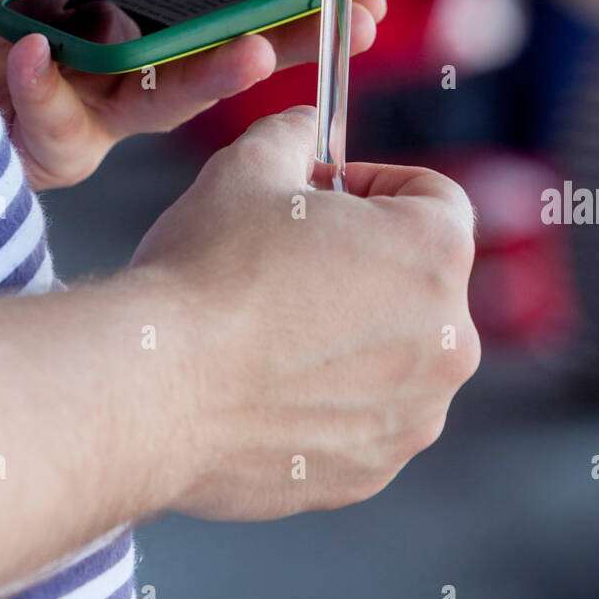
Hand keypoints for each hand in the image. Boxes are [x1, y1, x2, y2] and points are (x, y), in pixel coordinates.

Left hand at [0, 0, 385, 190]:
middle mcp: (123, 50)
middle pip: (223, 55)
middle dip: (295, 42)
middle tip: (352, 23)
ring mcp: (88, 104)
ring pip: (165, 107)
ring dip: (209, 79)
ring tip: (250, 52)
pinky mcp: (40, 146)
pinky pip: (67, 133)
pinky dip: (52, 95)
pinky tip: (31, 54)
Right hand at [133, 108, 479, 518]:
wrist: (151, 389)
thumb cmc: (205, 275)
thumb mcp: (250, 164)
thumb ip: (295, 134)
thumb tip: (305, 129)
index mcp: (435, 253)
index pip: (434, 196)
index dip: (373, 183)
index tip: (324, 196)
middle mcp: (447, 340)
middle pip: (416, 279)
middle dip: (360, 261)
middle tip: (286, 257)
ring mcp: (414, 414)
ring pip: (392, 352)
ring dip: (346, 331)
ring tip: (268, 324)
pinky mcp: (372, 469)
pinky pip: (363, 415)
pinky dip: (326, 397)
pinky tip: (262, 380)